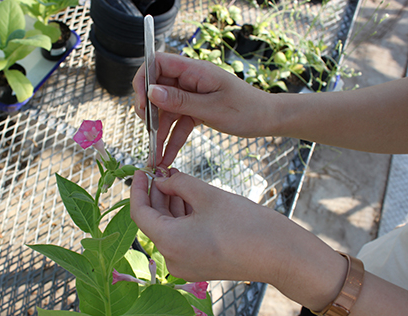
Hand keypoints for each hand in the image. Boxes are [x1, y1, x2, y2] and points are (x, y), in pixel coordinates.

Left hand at [129, 170, 347, 311]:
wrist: (280, 255)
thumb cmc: (245, 224)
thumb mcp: (207, 195)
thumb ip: (178, 184)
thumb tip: (161, 179)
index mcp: (169, 243)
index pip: (140, 213)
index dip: (138, 189)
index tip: (141, 171)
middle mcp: (172, 259)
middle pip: (155, 221)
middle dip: (158, 194)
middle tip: (165, 170)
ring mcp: (186, 265)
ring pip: (169, 229)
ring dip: (172, 204)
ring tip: (178, 180)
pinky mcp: (200, 265)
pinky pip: (182, 238)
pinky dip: (183, 218)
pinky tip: (190, 198)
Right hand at [132, 52, 277, 166]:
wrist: (268, 119)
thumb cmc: (247, 110)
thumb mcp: (212, 108)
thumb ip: (180, 101)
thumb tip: (151, 92)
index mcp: (194, 70)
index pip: (157, 62)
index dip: (144, 80)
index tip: (142, 104)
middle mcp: (189, 80)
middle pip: (156, 89)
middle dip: (148, 112)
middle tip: (148, 132)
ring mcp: (192, 95)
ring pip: (166, 111)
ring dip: (159, 133)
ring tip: (155, 156)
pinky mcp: (196, 109)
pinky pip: (178, 123)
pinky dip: (172, 139)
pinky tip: (166, 156)